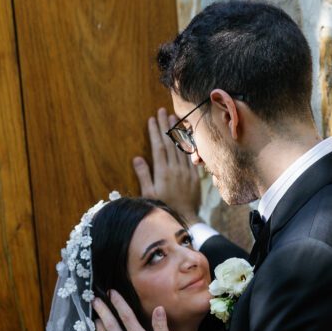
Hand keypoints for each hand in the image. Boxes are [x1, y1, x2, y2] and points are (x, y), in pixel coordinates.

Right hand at [133, 107, 200, 223]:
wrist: (184, 218)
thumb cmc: (163, 207)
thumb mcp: (148, 194)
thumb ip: (143, 175)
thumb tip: (137, 158)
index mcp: (162, 172)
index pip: (158, 146)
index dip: (155, 132)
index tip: (152, 119)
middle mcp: (175, 168)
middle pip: (169, 143)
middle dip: (165, 126)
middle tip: (162, 112)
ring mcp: (186, 171)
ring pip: (181, 147)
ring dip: (177, 131)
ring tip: (173, 118)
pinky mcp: (194, 175)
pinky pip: (191, 156)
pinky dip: (188, 144)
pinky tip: (186, 135)